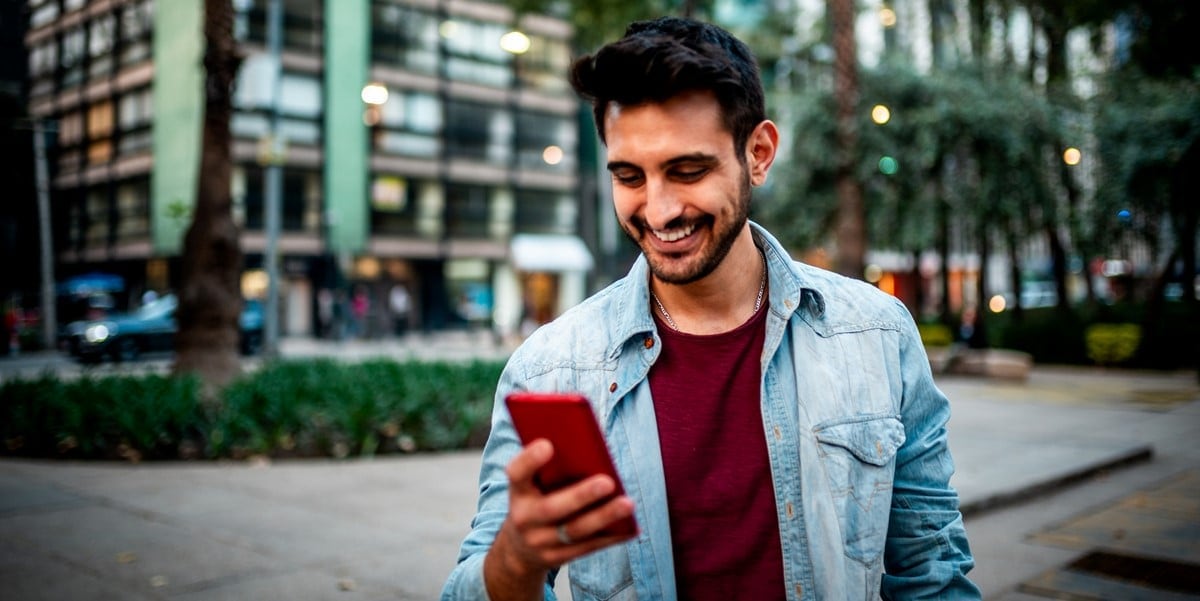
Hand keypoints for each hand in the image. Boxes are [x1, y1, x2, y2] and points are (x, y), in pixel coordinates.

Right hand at [483, 439, 636, 599]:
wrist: (518, 549)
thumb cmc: (535, 502)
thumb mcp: (531, 485)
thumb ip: (550, 468)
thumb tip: (589, 447)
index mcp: (518, 491)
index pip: (517, 473)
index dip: (530, 459)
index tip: (548, 445)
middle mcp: (525, 518)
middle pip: (552, 508)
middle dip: (581, 496)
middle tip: (608, 482)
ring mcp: (540, 542)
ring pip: (575, 531)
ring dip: (604, 517)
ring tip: (627, 504)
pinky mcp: (558, 558)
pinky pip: (589, 547)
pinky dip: (612, 536)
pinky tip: (631, 526)